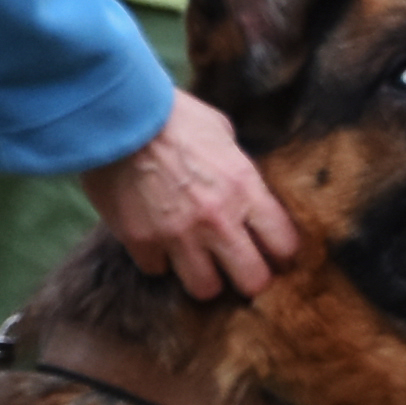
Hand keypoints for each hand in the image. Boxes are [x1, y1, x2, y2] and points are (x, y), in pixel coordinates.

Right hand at [76, 91, 296, 301]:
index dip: (283, 255)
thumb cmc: (175, 117)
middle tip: (241, 271)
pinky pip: (158, 270)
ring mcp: (178, 235)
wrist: (120, 116)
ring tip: (200, 266)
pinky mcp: (140, 241)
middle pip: (252, 280)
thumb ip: (239, 170)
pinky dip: (160, 262)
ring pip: (205, 288)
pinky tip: (159, 245)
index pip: (285, 245)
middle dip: (251, 280)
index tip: (276, 256)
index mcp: (246, 190)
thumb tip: (246, 187)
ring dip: (205, 279)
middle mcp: (218, 220)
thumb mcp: (225, 136)